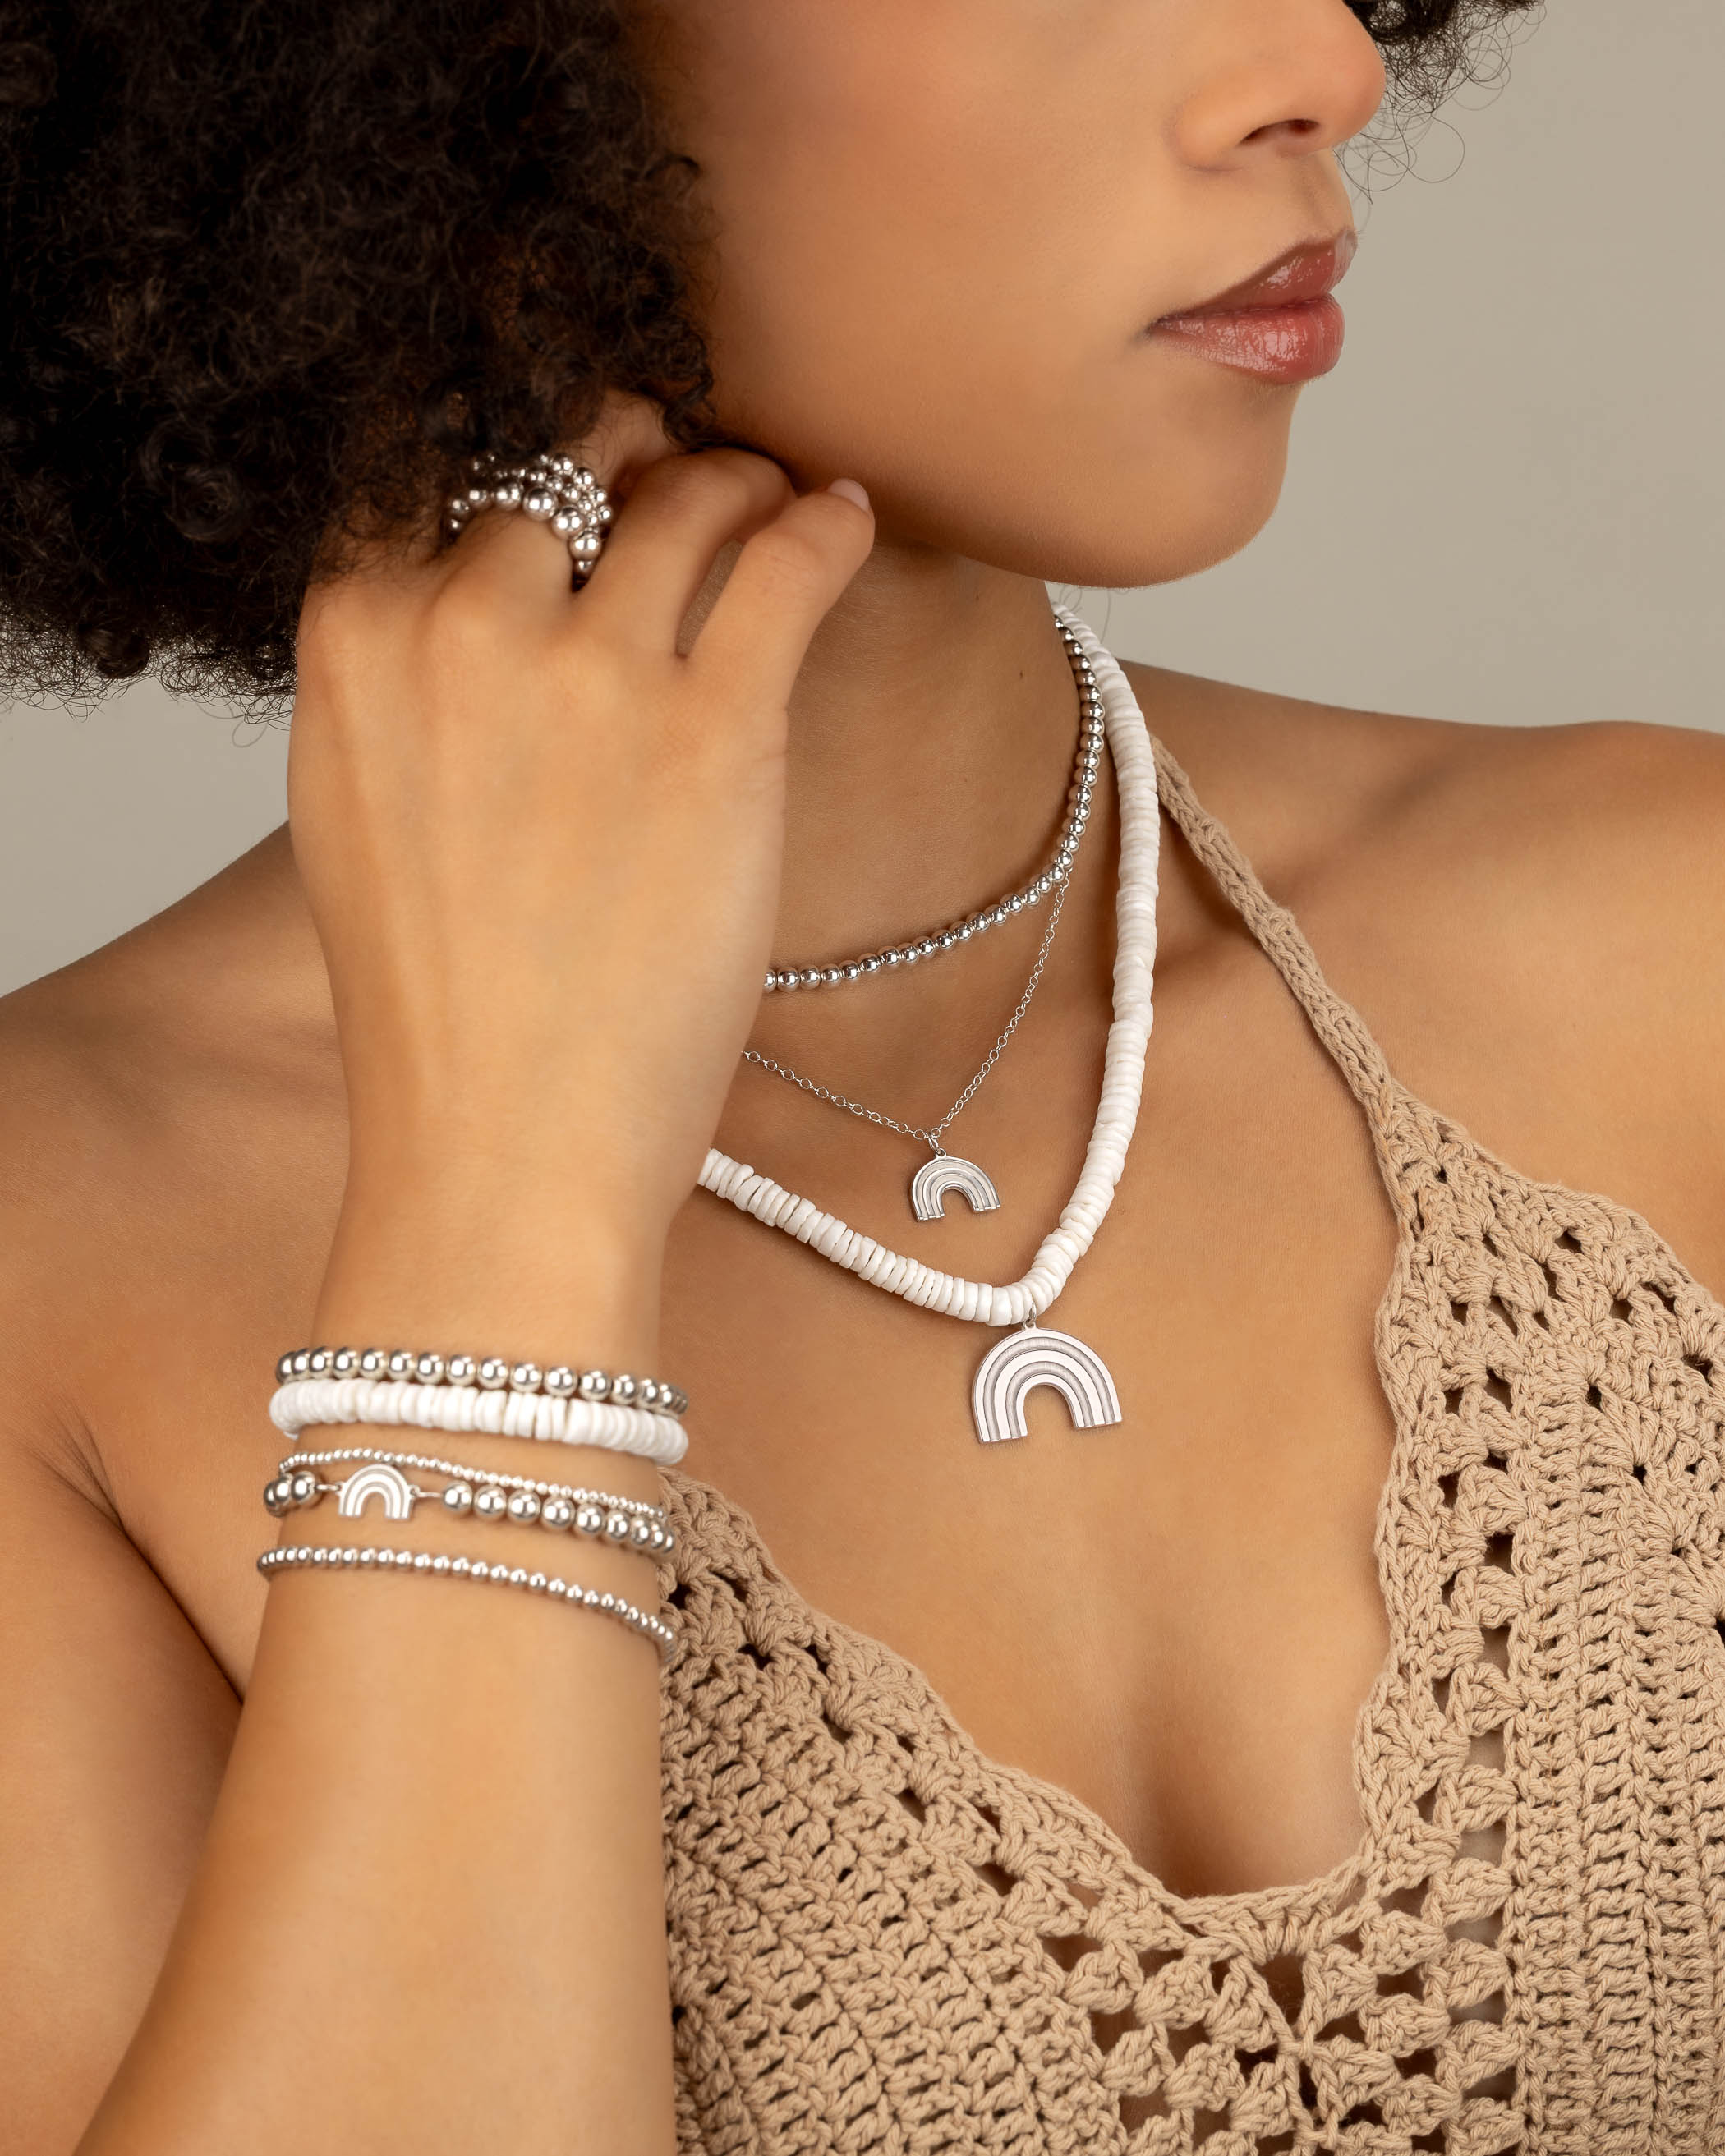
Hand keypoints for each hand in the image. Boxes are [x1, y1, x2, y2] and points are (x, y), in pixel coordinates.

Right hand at [288, 404, 874, 1310]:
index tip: (578, 460)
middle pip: (566, 460)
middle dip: (633, 452)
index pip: (437, 465)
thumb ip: (401, 684)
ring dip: (738, 483)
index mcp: (354, 639)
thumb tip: (473, 598)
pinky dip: (820, 525)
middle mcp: (462, 624)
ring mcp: (591, 670)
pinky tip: (838, 519)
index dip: (519, 448)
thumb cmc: (439, 1008)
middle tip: (687, 470)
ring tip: (774, 498)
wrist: (503, 1145)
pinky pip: (785, 565)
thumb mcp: (359, 811)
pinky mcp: (714, 728)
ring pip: (686, 496)